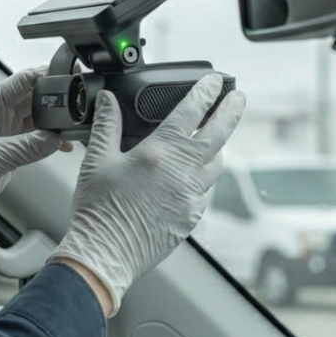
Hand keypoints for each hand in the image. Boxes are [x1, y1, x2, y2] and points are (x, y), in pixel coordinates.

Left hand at [0, 68, 61, 240]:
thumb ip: (26, 147)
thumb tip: (55, 139)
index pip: (20, 83)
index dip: (42, 76)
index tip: (65, 74)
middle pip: (33, 99)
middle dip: (55, 98)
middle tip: (78, 100)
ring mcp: (6, 134)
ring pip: (38, 119)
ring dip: (55, 121)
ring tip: (75, 124)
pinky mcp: (12, 151)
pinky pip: (38, 139)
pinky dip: (52, 140)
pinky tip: (64, 144)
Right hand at [50, 75, 245, 315]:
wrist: (105, 255)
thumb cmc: (98, 212)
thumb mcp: (96, 161)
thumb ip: (107, 126)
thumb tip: (108, 100)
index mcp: (160, 153)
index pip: (192, 112)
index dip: (207, 92)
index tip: (216, 81)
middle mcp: (183, 174)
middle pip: (219, 135)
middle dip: (231, 112)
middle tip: (239, 98)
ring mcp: (191, 198)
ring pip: (217, 166)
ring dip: (218, 149)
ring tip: (214, 139)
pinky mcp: (191, 218)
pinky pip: (207, 192)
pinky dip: (205, 179)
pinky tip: (194, 176)